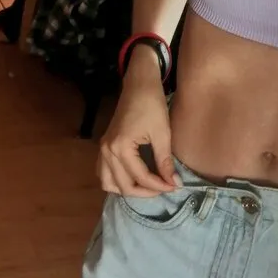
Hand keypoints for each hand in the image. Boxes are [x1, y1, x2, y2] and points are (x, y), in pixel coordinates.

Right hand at [98, 52, 179, 197]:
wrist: (139, 85)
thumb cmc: (152, 104)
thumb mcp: (162, 133)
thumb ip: (165, 161)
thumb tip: (173, 183)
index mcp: (120, 147)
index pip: (140, 177)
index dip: (159, 185)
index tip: (175, 186)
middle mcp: (106, 151)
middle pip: (122, 186)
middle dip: (145, 192)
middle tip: (165, 188)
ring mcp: (102, 149)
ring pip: (108, 183)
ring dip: (127, 189)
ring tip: (149, 187)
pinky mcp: (104, 146)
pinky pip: (104, 172)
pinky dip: (117, 180)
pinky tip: (134, 178)